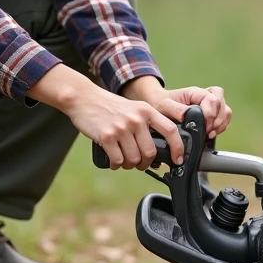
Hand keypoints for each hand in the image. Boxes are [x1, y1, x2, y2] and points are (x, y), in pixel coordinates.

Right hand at [28, 64, 184, 169]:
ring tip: (123, 160)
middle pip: (150, 152)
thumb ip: (146, 123)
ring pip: (134, 159)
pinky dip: (116, 165)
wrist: (83, 98)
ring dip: (129, 165)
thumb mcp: (133, 108)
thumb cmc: (109, 106)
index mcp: (146, 111)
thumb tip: (158, 150)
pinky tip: (113, 160)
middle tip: (138, 164)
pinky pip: (118, 160)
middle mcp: (136, 119)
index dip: (178, 148)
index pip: (171, 130)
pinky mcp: (107, 136)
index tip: (178, 160)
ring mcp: (122, 128)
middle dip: (145, 163)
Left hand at [121, 77, 232, 139]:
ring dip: (221, 124)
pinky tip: (210, 134)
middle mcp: (204, 97)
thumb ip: (176, 109)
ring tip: (210, 134)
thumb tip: (187, 116)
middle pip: (222, 104)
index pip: (212, 98)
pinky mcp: (209, 115)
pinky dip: (220, 127)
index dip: (211, 113)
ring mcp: (208, 106)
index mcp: (195, 92)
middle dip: (218, 119)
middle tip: (208, 131)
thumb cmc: (159, 103)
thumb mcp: (163, 105)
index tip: (204, 125)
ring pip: (225, 111)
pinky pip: (222, 119)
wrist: (157, 105)